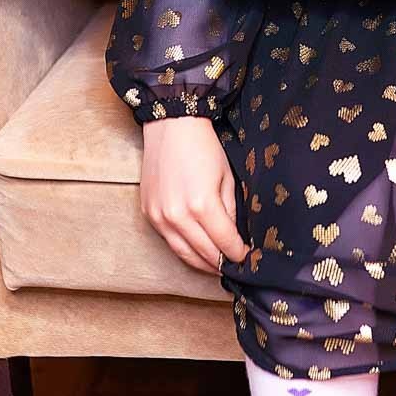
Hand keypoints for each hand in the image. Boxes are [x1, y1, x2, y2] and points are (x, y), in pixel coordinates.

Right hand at [140, 114, 249, 274]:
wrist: (171, 127)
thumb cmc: (203, 148)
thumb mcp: (226, 178)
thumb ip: (230, 211)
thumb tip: (233, 236)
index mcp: (202, 205)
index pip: (225, 242)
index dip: (238, 254)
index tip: (247, 258)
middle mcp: (178, 216)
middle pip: (205, 253)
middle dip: (222, 263)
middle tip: (234, 268)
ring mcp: (160, 217)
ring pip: (184, 254)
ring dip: (202, 263)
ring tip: (217, 266)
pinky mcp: (148, 214)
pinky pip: (169, 241)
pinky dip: (184, 249)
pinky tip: (197, 251)